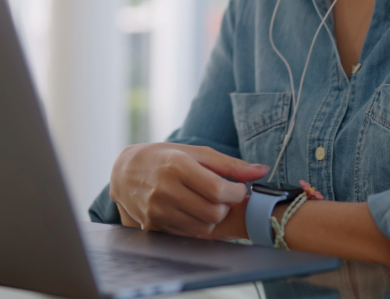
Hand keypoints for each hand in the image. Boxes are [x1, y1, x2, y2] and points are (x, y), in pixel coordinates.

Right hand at [109, 143, 268, 237]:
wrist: (126, 171)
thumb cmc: (166, 157)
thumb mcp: (197, 153)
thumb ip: (231, 164)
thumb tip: (263, 171)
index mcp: (177, 165)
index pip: (217, 189)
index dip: (236, 193)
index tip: (239, 189)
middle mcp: (164, 189)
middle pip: (212, 213)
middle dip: (226, 207)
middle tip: (224, 197)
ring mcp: (156, 210)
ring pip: (202, 229)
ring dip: (214, 220)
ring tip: (210, 204)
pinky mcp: (152, 226)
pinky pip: (187, 236)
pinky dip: (198, 227)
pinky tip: (195, 213)